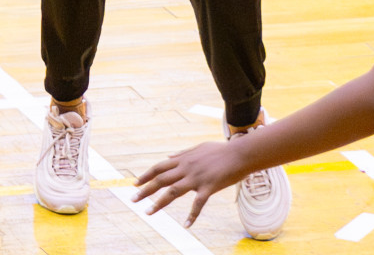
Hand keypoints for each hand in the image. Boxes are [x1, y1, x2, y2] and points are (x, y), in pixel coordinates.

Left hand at [132, 140, 246, 226]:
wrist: (240, 154)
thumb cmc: (221, 150)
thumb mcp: (199, 147)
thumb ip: (182, 153)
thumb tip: (168, 156)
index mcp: (183, 159)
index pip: (159, 167)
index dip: (145, 175)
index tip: (134, 183)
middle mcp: (186, 168)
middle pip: (161, 180)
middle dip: (145, 190)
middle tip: (133, 200)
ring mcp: (197, 178)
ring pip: (172, 192)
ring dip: (158, 203)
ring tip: (148, 212)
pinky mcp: (208, 187)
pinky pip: (198, 204)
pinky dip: (192, 216)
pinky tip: (186, 225)